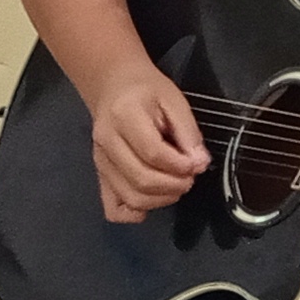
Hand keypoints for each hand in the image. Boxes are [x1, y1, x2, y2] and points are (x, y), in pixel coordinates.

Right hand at [91, 71, 209, 222]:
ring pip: (130, 198)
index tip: (197, 163)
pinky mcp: (100, 176)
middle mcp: (106, 142)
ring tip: (177, 185)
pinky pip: (114, 209)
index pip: (153, 153)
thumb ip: (189, 133)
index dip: (180, 165)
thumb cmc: (147, 91)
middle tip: (190, 177)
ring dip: (161, 199)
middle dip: (174, 185)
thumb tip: (200, 163)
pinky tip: (153, 199)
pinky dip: (135, 212)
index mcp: (123, 115)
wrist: (114, 87)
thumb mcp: (174, 100)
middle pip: (141, 179)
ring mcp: (100, 162)